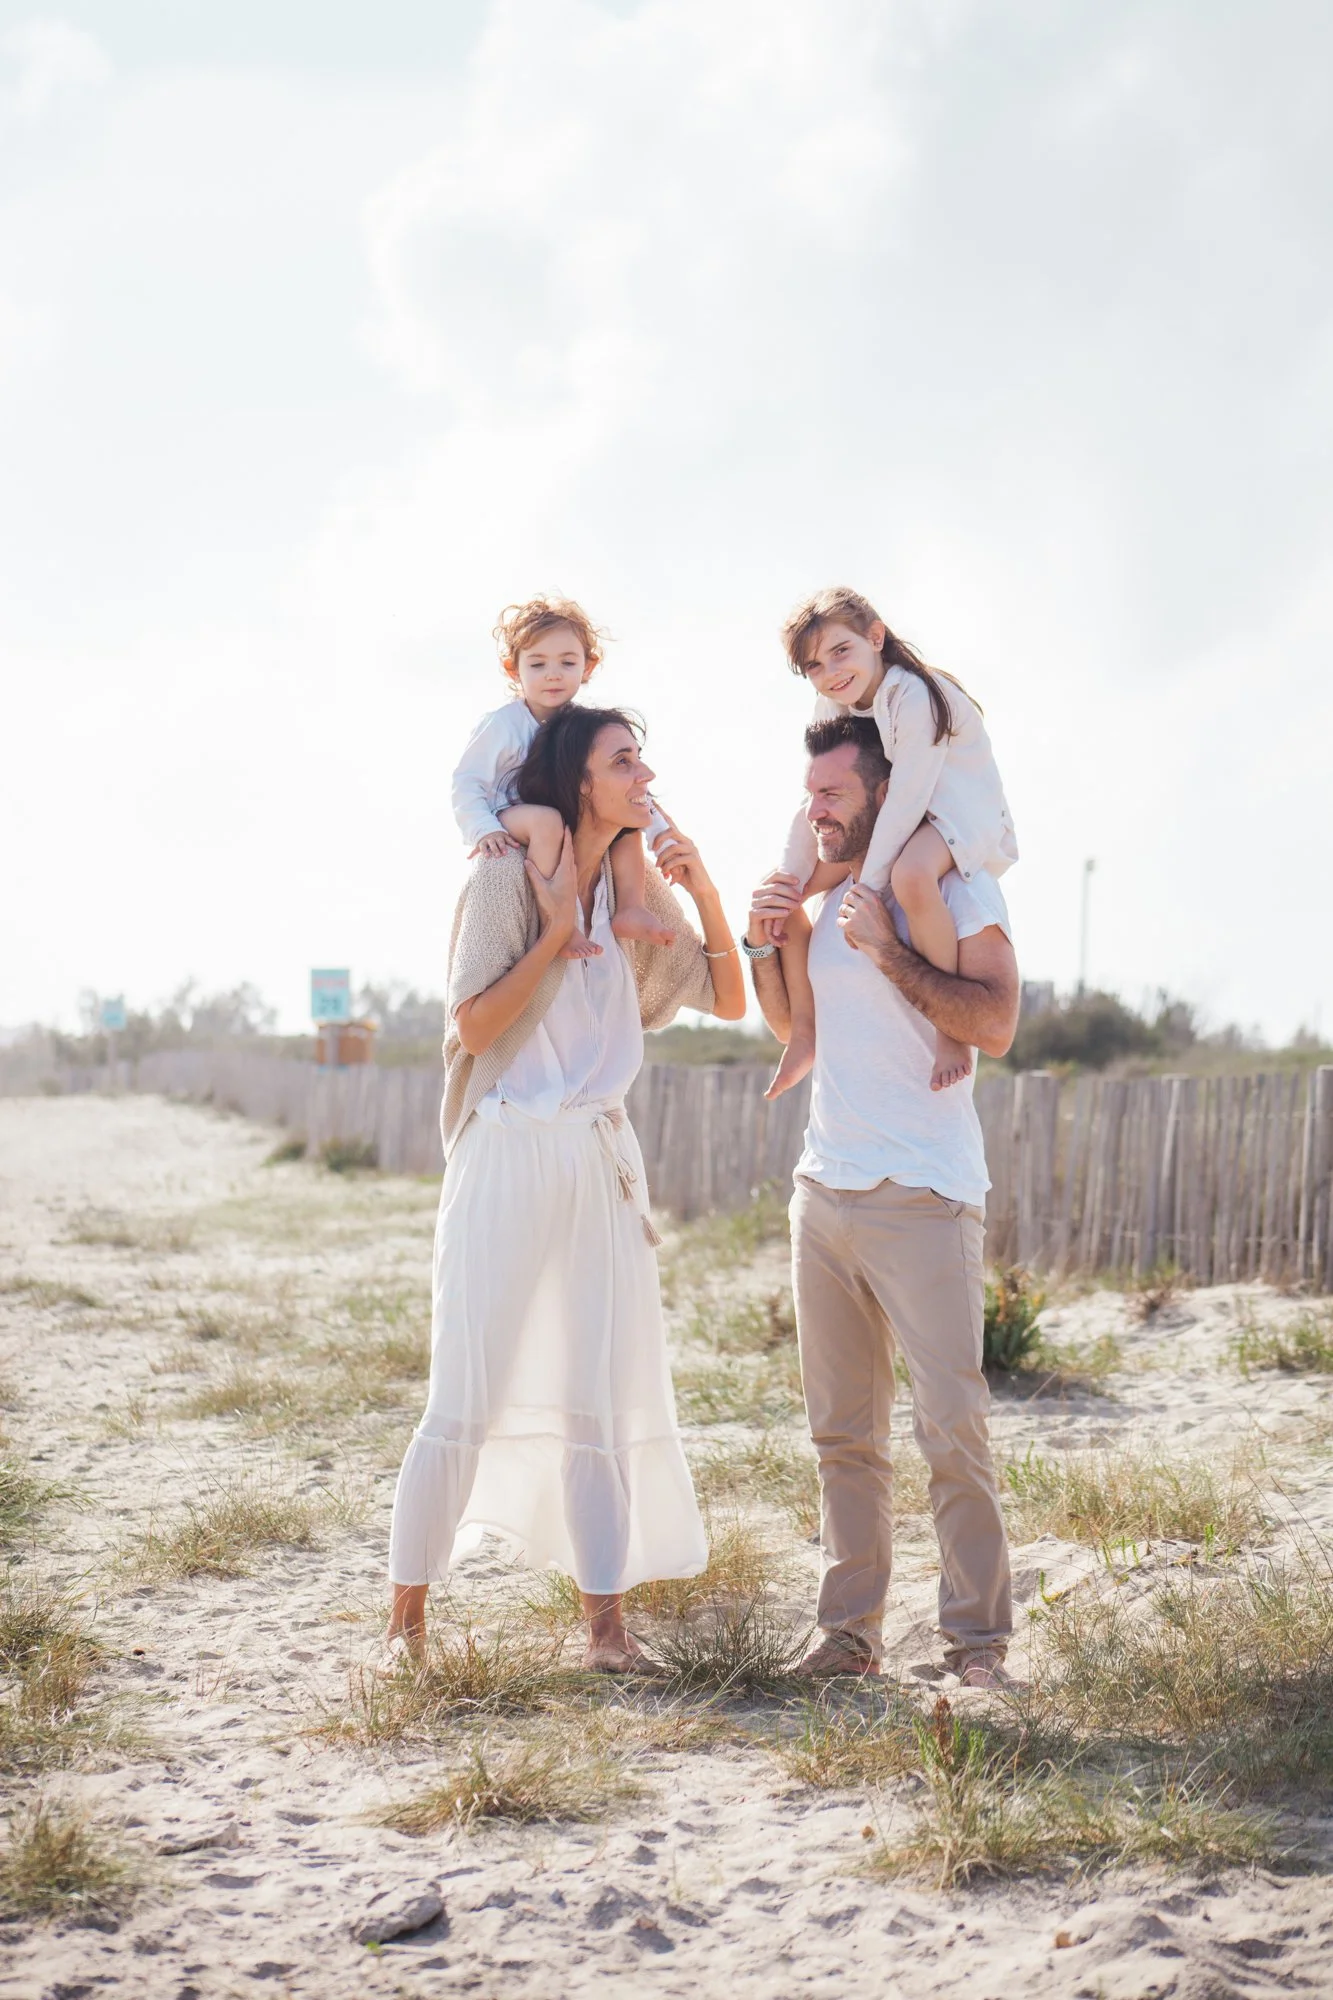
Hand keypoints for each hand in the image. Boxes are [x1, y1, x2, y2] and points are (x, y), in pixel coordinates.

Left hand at [472, 831, 517, 859]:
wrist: (491, 830)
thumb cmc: (485, 841)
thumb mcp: (479, 845)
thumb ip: (474, 852)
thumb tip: (467, 858)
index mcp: (484, 842)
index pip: (483, 846)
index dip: (484, 851)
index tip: (486, 856)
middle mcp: (491, 839)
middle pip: (493, 844)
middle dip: (495, 850)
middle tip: (498, 856)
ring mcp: (498, 837)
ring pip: (501, 842)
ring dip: (503, 847)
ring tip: (505, 853)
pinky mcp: (504, 836)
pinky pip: (509, 839)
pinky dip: (513, 842)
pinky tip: (517, 846)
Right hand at [525, 829, 576, 948]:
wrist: (562, 923)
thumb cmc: (551, 906)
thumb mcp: (540, 889)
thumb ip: (533, 874)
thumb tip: (526, 861)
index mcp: (565, 872)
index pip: (566, 850)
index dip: (566, 837)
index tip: (566, 826)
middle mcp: (571, 875)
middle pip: (571, 854)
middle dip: (568, 842)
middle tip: (566, 831)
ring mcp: (572, 882)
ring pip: (572, 862)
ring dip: (569, 852)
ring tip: (566, 845)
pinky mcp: (571, 889)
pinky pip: (572, 870)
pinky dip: (569, 862)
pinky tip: (566, 866)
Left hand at [650, 816, 714, 900]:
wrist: (700, 889)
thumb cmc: (685, 875)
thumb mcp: (671, 863)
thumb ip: (665, 854)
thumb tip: (653, 850)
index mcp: (681, 840)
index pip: (670, 824)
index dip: (661, 813)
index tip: (652, 803)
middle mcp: (687, 842)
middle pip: (671, 831)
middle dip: (658, 838)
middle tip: (652, 849)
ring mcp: (691, 850)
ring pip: (672, 847)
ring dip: (662, 858)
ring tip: (658, 867)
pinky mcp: (693, 859)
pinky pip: (677, 859)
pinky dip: (668, 866)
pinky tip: (666, 874)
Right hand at [748, 870, 802, 947]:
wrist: (762, 932)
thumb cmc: (775, 913)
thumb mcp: (784, 902)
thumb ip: (792, 893)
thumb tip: (807, 885)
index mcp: (763, 884)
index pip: (775, 875)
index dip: (787, 877)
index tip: (799, 881)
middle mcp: (757, 891)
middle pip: (775, 887)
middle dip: (790, 892)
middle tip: (801, 898)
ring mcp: (754, 902)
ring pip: (772, 899)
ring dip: (786, 902)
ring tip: (797, 906)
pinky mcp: (752, 914)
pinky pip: (766, 912)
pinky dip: (777, 912)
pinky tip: (787, 914)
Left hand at [836, 880, 896, 954]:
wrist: (885, 946)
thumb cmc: (887, 930)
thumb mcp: (884, 910)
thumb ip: (873, 901)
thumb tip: (863, 896)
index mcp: (873, 899)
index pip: (857, 887)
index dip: (853, 891)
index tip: (853, 896)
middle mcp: (864, 905)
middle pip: (847, 896)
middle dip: (847, 902)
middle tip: (849, 908)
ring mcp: (855, 915)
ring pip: (842, 908)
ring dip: (844, 913)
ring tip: (849, 919)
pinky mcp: (849, 926)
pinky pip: (839, 920)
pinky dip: (842, 924)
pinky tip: (847, 927)